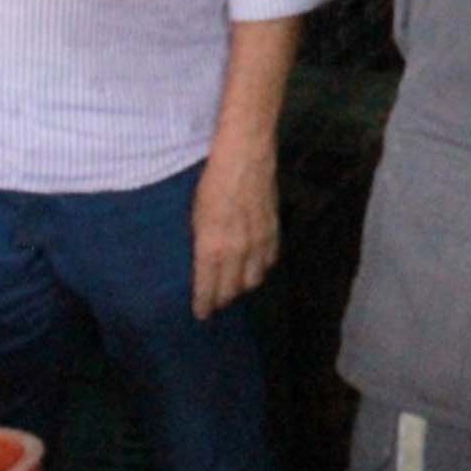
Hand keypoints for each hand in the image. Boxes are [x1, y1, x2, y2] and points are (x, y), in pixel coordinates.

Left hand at [190, 138, 280, 319]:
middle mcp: (237, 252)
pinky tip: (254, 265)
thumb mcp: (196, 214)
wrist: (245, 155)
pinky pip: (269, 261)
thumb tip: (201, 262)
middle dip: (222, 299)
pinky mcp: (274, 231)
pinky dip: (261, 267)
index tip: (201, 314)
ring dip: (243, 286)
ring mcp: (258, 242)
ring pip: (254, 280)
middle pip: (232, 290)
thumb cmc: (212, 181)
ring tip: (235, 285)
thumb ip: (201, 243)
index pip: (209, 290)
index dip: (205, 306)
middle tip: (215, 301)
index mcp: (212, 249)